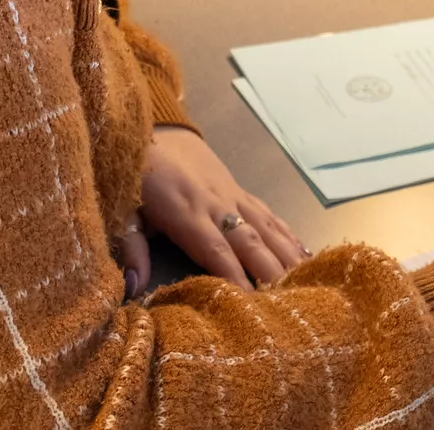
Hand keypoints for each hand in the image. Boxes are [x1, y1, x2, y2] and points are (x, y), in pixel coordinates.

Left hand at [120, 127, 309, 294]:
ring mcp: (232, 195)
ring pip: (266, 228)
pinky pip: (268, 214)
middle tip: (291, 304)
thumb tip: (134, 286)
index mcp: (186, 213)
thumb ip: (131, 249)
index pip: (215, 251)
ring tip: (308, 284)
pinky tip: (305, 254)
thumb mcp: (125, 212)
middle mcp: (216, 204)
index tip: (253, 306)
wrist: (153, 128)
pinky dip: (288, 234)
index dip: (235, 277)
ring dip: (287, 256)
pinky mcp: (240, 190)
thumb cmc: (136, 177)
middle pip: (250, 242)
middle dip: (271, 274)